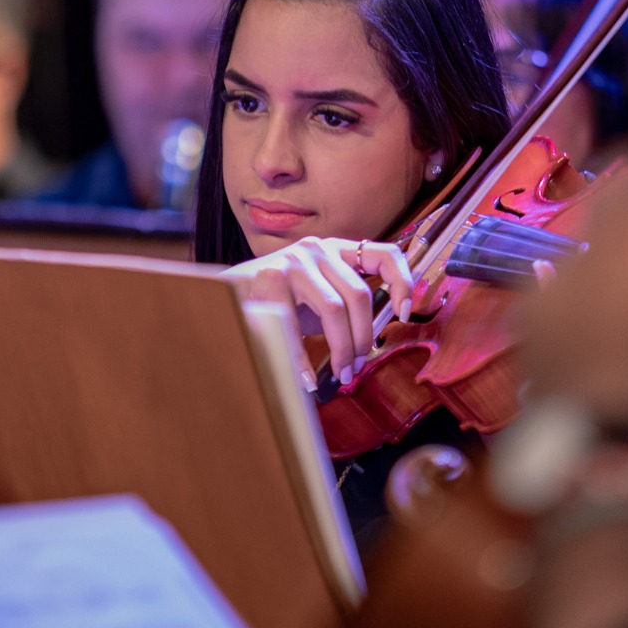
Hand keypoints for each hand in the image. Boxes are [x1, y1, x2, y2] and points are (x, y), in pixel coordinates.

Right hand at [222, 237, 414, 390]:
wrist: (222, 295)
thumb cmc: (275, 300)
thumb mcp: (316, 297)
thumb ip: (344, 306)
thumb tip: (369, 342)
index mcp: (335, 250)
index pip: (384, 254)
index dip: (403, 282)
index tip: (405, 313)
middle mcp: (318, 248)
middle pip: (360, 296)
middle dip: (362, 338)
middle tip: (355, 367)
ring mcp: (294, 260)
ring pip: (335, 309)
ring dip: (342, 348)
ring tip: (339, 373)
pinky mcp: (272, 277)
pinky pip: (298, 326)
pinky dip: (305, 359)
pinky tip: (307, 379)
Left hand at [515, 176, 627, 434]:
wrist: (595, 425)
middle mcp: (584, 242)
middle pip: (607, 215)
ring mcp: (548, 279)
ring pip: (579, 258)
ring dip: (598, 275)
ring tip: (620, 318)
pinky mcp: (524, 317)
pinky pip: (552, 298)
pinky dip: (569, 311)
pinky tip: (588, 344)